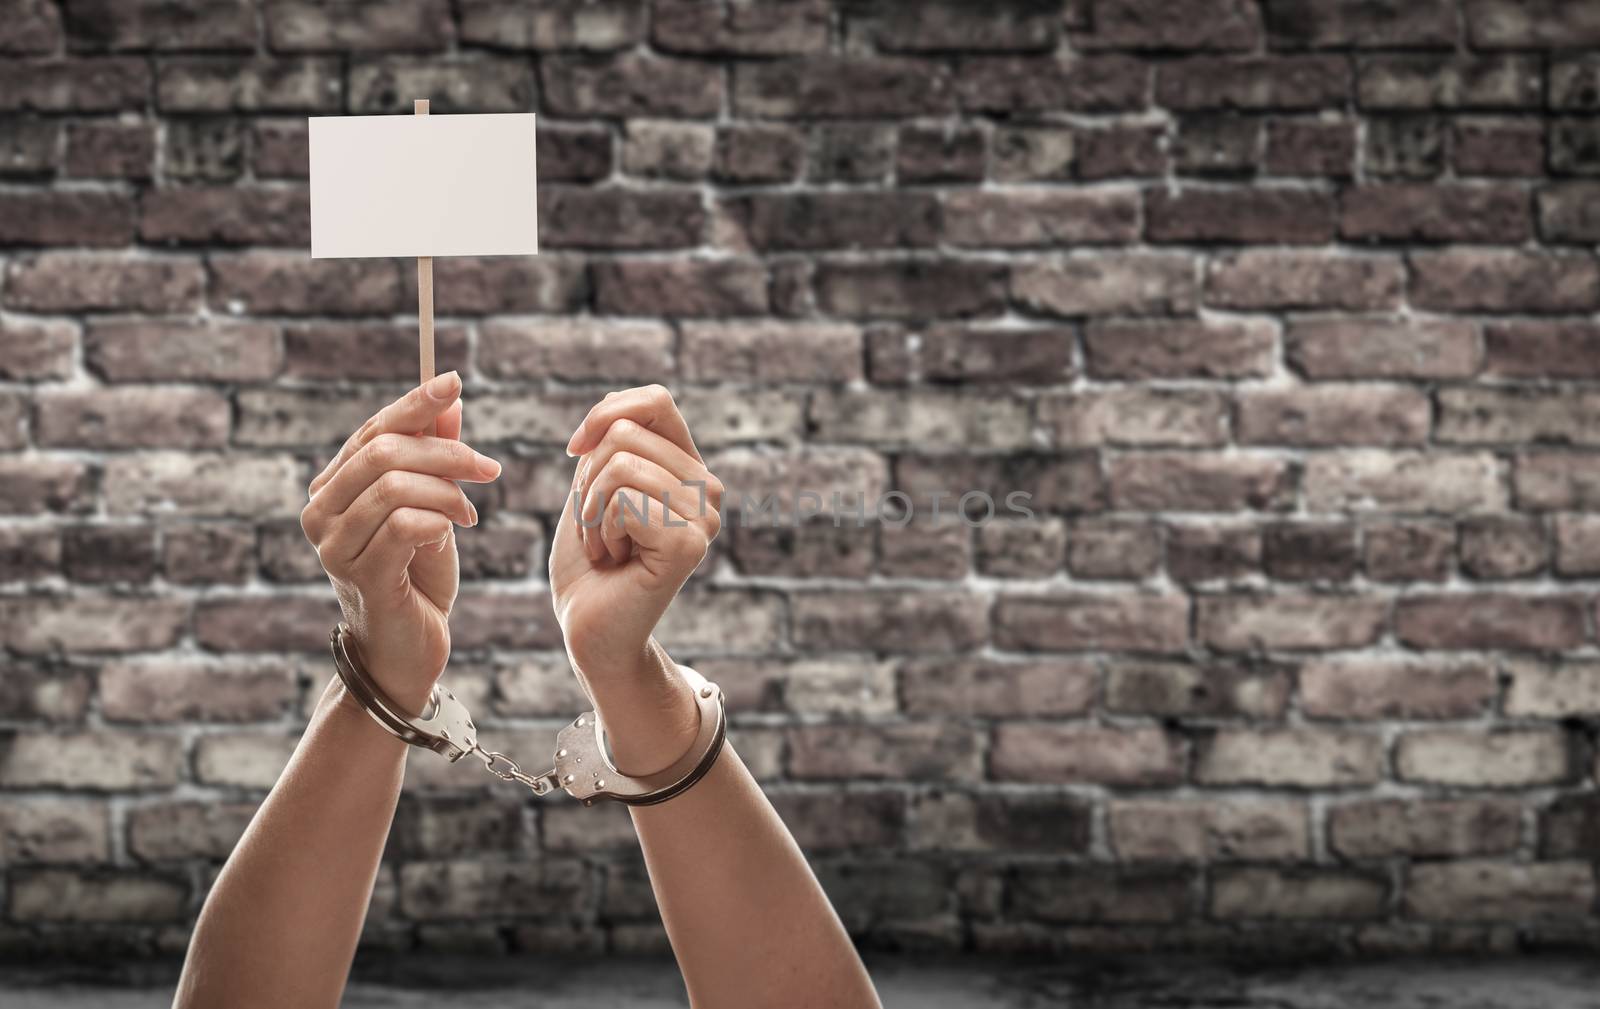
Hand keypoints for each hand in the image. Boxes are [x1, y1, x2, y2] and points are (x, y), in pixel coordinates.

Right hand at [300, 372, 501, 715]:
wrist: (408, 649)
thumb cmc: (417, 576)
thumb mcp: (432, 506)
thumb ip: (433, 455)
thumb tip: (450, 399)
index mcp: (333, 488)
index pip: (373, 430)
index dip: (415, 404)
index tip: (455, 382)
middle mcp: (321, 512)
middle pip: (384, 452)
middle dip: (446, 452)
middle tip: (488, 469)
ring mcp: (334, 546)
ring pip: (395, 486)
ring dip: (448, 492)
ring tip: (471, 513)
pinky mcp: (360, 576)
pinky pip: (406, 526)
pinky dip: (440, 521)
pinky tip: (455, 534)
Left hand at [550, 385, 722, 772]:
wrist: (590, 630)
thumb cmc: (589, 563)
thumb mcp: (593, 486)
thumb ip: (610, 443)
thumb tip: (614, 410)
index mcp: (689, 469)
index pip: (655, 401)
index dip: (605, 413)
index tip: (574, 449)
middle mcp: (708, 489)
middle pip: (625, 434)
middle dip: (587, 481)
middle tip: (600, 529)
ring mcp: (704, 517)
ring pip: (620, 466)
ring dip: (591, 511)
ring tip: (607, 547)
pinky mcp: (689, 543)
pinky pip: (624, 500)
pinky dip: (599, 531)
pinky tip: (614, 561)